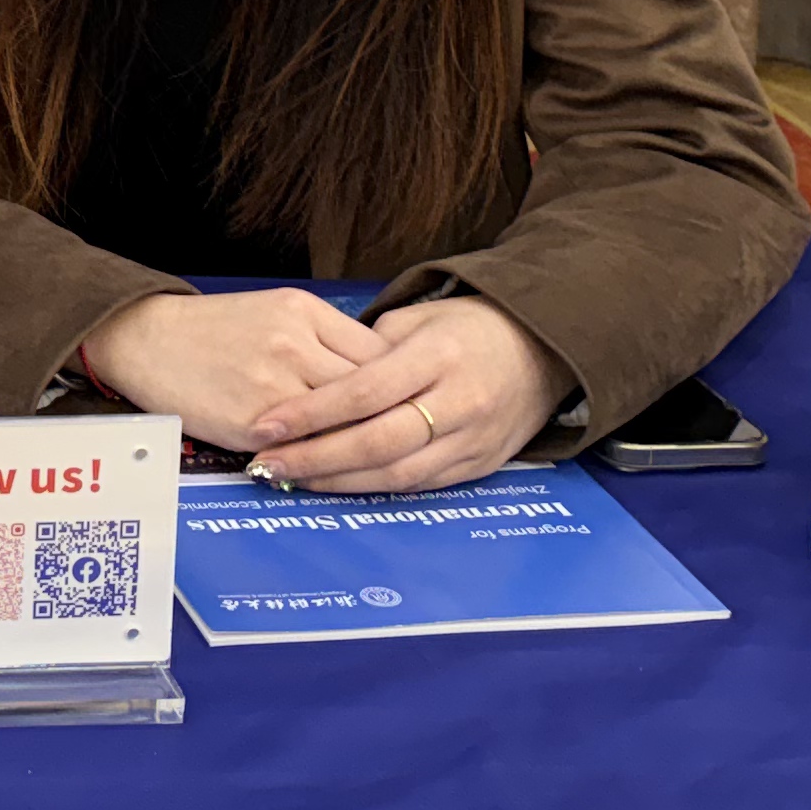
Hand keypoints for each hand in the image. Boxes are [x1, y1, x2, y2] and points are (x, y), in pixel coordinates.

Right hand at [72, 288, 392, 454]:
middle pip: (369, 393)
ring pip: (342, 424)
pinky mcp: (253, 423)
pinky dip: (321, 459)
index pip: (378, 356)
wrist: (146, 340)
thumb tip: (380, 376)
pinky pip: (305, 448)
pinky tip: (330, 466)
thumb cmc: (214, 329)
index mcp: (304, 312)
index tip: (408, 407)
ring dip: (359, 445)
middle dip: (389, 420)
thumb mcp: (277, 312)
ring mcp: (274, 385)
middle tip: (405, 442)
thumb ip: (327, 338)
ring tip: (374, 460)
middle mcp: (294, 344)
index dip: (399, 387)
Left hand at [247, 298, 562, 493]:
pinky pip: (421, 485)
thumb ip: (368, 351)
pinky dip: (374, 489)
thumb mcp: (418, 320)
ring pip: (398, 474)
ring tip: (290, 479)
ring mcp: (473, 439)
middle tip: (268, 464)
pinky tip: (336, 486)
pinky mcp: (480, 466)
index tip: (267, 425)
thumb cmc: (467, 328)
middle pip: (378, 441)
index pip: (365, 391)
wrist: (543, 351)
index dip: (312, 412)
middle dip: (317, 458)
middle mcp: (459, 402)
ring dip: (339, 482)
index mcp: (438, 356)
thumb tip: (315, 381)